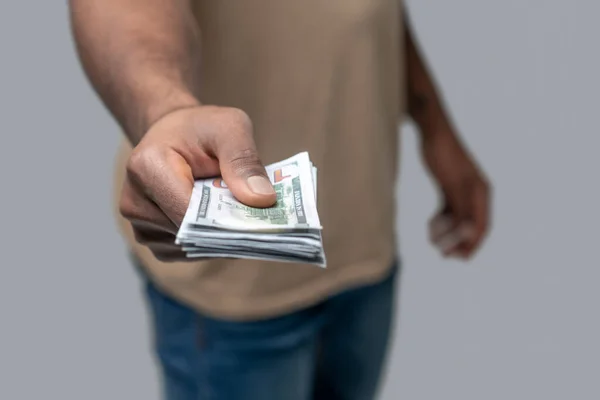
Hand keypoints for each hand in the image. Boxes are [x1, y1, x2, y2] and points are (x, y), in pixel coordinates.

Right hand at [119, 106, 276, 260]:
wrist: (174, 134)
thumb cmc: (201, 128)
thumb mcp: (230, 127)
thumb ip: (244, 160)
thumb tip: (262, 200)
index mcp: (146, 167)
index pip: (187, 211)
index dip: (225, 220)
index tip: (261, 221)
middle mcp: (134, 201)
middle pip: (189, 233)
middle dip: (227, 229)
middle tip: (261, 221)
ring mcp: (140, 225)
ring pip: (191, 247)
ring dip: (220, 238)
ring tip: (240, 215)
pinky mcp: (151, 238)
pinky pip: (187, 252)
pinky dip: (210, 243)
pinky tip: (224, 224)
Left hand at [421, 131, 490, 258]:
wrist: (431, 131)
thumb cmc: (443, 155)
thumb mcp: (451, 183)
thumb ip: (462, 207)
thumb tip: (470, 231)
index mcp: (481, 192)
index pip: (482, 226)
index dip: (472, 244)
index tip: (460, 258)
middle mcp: (475, 192)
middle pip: (470, 225)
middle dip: (457, 242)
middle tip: (443, 255)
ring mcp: (462, 189)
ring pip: (457, 219)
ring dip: (446, 232)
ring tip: (431, 241)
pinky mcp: (449, 186)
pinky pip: (447, 209)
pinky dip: (440, 220)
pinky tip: (429, 227)